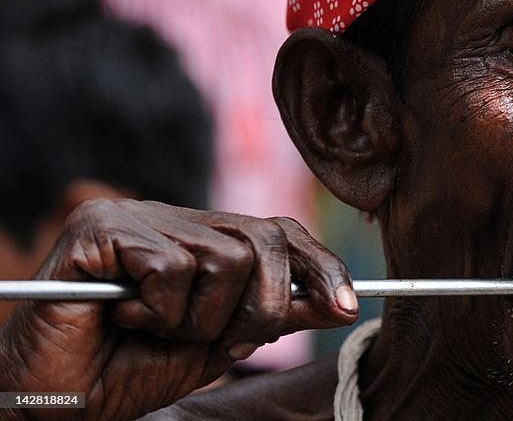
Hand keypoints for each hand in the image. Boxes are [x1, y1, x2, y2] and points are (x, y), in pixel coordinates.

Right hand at [0, 200, 357, 420]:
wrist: (60, 402)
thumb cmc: (131, 370)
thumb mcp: (219, 344)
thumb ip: (273, 316)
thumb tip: (338, 303)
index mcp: (205, 239)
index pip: (280, 232)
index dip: (319, 266)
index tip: (347, 309)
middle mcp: (176, 217)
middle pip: (264, 241)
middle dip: (260, 306)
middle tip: (219, 340)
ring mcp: (138, 215)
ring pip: (225, 258)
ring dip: (199, 318)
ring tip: (152, 327)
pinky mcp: (101, 227)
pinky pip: (172, 266)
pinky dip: (157, 309)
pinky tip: (121, 316)